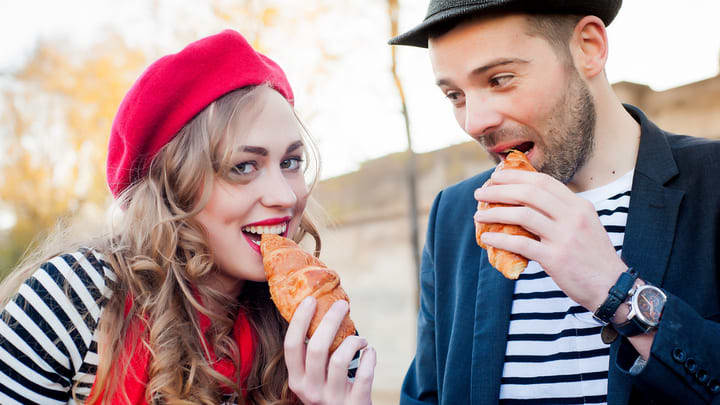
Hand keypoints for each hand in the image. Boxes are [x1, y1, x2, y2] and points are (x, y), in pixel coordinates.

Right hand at [284, 297, 375, 404]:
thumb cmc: (331, 391)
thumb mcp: (314, 378)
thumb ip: (313, 354)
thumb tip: (321, 310)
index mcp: (296, 380)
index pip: (291, 345)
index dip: (299, 320)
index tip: (310, 300)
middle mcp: (310, 390)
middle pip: (317, 348)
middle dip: (330, 321)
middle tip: (342, 305)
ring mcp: (332, 399)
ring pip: (340, 359)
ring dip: (353, 341)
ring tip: (361, 339)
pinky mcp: (354, 404)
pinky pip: (364, 375)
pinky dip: (370, 358)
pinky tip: (370, 352)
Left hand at [473, 169, 626, 310]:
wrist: (611, 286)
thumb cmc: (593, 256)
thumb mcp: (585, 225)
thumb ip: (561, 211)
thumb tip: (527, 202)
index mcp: (579, 205)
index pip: (543, 182)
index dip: (516, 176)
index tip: (496, 177)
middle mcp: (572, 217)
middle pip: (529, 193)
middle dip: (500, 190)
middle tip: (480, 192)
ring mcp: (564, 237)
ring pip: (522, 215)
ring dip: (495, 212)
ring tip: (479, 214)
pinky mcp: (555, 258)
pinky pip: (521, 243)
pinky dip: (500, 239)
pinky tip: (487, 237)